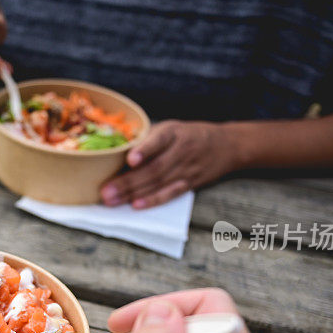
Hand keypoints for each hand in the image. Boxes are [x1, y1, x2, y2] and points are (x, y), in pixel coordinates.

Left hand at [101, 120, 241, 208]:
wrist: (227, 145)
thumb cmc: (188, 135)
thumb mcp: (171, 127)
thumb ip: (148, 137)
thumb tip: (114, 150)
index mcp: (174, 132)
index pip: (160, 140)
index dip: (145, 150)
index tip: (130, 159)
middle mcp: (182, 151)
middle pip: (154, 168)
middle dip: (127, 181)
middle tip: (105, 191)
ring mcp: (187, 169)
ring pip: (158, 183)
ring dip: (133, 193)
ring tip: (111, 200)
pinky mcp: (190, 184)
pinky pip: (170, 193)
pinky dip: (153, 200)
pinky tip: (136, 205)